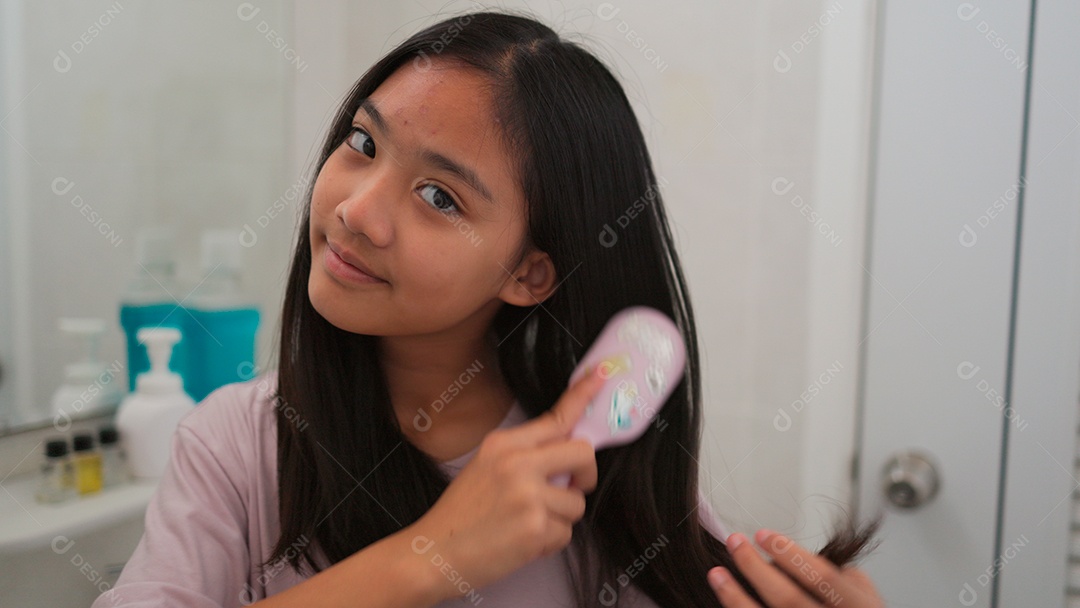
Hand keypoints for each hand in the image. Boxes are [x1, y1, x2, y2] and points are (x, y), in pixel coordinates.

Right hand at [406, 366, 605, 601]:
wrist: (434, 553)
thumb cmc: (461, 514)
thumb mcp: (485, 467)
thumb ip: (524, 454)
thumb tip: (567, 453)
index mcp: (503, 444)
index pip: (555, 418)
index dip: (583, 396)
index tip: (603, 374)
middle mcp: (516, 463)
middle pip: (582, 453)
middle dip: (586, 474)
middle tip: (572, 487)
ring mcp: (527, 496)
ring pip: (576, 503)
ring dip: (559, 519)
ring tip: (526, 525)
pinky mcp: (535, 529)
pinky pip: (565, 534)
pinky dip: (548, 543)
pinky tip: (522, 543)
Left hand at [707, 530, 884, 607]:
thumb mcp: (867, 600)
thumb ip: (844, 577)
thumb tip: (806, 556)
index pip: (822, 577)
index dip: (790, 554)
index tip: (762, 535)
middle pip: (787, 598)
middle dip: (755, 567)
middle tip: (735, 542)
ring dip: (735, 595)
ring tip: (716, 573)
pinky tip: (728, 601)